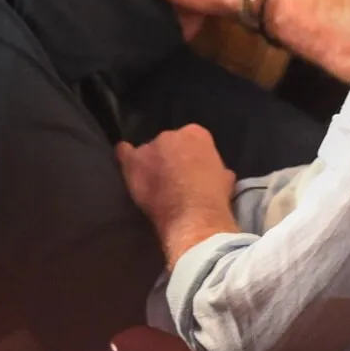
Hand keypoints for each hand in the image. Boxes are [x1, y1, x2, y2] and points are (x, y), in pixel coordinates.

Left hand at [116, 125, 237, 247]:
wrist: (193, 216)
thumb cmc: (213, 198)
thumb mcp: (224, 178)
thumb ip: (215, 170)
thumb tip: (217, 175)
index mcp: (197, 134)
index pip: (192, 140)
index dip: (191, 157)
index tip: (191, 170)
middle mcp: (172, 134)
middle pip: (169, 144)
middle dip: (170, 158)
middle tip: (174, 179)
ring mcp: (151, 147)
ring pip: (148, 152)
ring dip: (151, 163)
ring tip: (153, 182)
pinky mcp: (134, 162)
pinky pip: (125, 153)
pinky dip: (125, 156)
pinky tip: (125, 159)